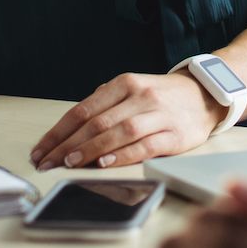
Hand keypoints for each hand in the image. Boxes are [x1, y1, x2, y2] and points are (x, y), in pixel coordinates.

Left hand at [30, 72, 222, 170]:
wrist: (205, 95)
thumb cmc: (163, 96)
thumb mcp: (133, 89)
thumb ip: (106, 103)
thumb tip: (73, 125)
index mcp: (125, 83)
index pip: (84, 108)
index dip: (59, 131)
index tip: (41, 148)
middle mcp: (140, 96)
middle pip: (97, 122)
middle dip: (67, 144)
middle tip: (47, 161)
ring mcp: (158, 115)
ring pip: (118, 133)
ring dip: (90, 150)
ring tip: (69, 163)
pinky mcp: (174, 136)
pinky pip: (143, 146)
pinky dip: (122, 156)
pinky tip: (104, 164)